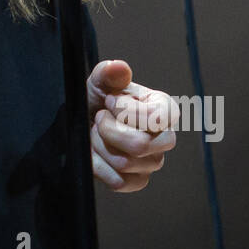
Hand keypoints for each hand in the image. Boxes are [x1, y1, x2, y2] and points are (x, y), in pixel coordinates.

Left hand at [86, 59, 178, 192]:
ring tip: (97, 134)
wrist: (84, 122)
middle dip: (108, 130)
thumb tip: (118, 67)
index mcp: (163, 109)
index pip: (156, 118)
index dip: (126, 112)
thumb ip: (109, 72)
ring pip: (124, 162)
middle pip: (140, 145)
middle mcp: (164, 137)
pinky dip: (99, 166)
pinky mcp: (138, 180)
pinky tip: (96, 152)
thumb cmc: (98, 99)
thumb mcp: (99, 81)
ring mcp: (152, 161)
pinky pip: (119, 181)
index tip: (110, 102)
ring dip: (100, 146)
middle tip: (99, 119)